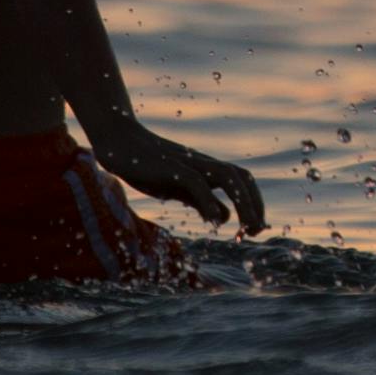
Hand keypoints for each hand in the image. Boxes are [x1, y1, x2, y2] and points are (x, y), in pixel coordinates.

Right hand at [85, 112, 266, 235]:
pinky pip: (197, 183)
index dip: (255, 203)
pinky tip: (212, 221)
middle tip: (256, 232)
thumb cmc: (148, 165)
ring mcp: (188, 163)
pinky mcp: (171, 167)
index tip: (253, 230)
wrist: (119, 142)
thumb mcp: (178, 188)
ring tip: (246, 229)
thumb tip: (224, 217)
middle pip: (242, 177)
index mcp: (206, 169)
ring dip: (243, 202)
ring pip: (228, 177)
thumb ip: (200, 200)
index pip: (242, 181)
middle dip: (255, 204)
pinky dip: (209, 201)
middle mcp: (203, 164)